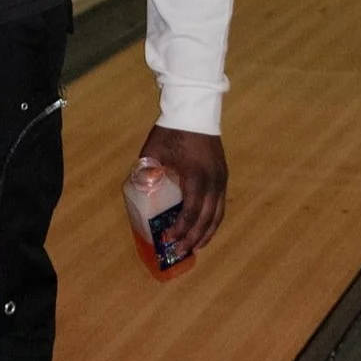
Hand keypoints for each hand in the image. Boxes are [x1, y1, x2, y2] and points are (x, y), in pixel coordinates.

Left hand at [138, 125, 227, 256]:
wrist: (195, 110)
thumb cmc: (172, 131)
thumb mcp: (153, 151)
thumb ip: (146, 171)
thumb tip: (137, 192)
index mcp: (196, 176)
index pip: (191, 211)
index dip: (181, 228)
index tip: (168, 238)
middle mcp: (213, 181)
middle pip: (207, 218)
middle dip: (194, 237)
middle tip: (180, 250)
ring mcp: (221, 179)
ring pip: (218, 214)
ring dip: (207, 233)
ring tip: (195, 247)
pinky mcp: (223, 176)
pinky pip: (221, 204)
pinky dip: (214, 220)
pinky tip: (206, 229)